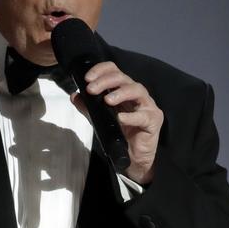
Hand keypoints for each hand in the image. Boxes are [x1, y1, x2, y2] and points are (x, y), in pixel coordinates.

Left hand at [72, 63, 162, 184]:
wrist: (133, 157)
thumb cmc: (120, 135)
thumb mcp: (99, 119)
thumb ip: (88, 107)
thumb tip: (74, 96)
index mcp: (124, 90)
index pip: (115, 71)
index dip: (101, 70)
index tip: (87, 78)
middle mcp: (137, 94)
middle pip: (124, 78)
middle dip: (106, 81)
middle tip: (91, 89)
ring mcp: (147, 106)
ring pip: (137, 90)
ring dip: (121, 93)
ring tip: (107, 101)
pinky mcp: (154, 120)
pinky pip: (143, 116)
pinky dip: (131, 116)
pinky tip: (121, 118)